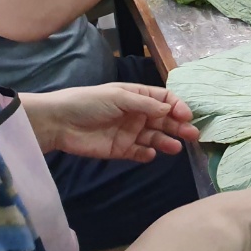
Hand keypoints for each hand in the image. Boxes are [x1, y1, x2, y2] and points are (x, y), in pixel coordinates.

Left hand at [30, 84, 200, 160]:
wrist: (58, 122)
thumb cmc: (89, 102)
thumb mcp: (118, 96)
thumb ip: (145, 104)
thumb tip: (170, 109)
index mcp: (137, 96)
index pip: (165, 99)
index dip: (177, 106)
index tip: (185, 116)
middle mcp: (137, 114)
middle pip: (164, 120)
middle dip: (178, 126)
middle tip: (192, 135)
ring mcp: (130, 132)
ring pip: (155, 138)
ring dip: (166, 141)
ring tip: (175, 148)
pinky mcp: (121, 150)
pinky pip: (140, 153)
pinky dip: (147, 154)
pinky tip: (150, 154)